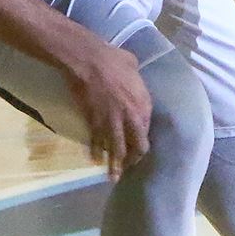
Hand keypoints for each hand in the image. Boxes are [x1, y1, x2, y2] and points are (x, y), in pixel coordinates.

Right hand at [61, 38, 153, 177]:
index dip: (142, 138)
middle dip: (134, 158)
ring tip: (114, 177)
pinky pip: (97, 143)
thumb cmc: (111, 58)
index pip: (146, 129)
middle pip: (137, 145)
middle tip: (130, 165)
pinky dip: (96, 153)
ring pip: (117, 150)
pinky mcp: (95, 123)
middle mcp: (131, 117)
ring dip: (116, 165)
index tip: (138, 145)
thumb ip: (136, 79)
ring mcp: (112, 122)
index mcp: (143, 103)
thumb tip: (133, 78)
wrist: (88, 60)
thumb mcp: (132, 65)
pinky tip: (95, 160)